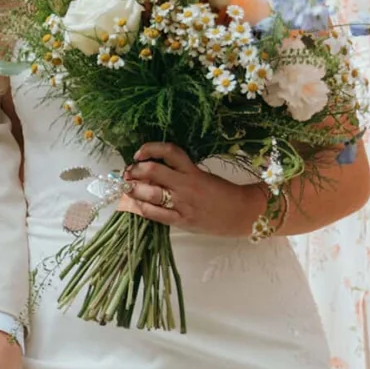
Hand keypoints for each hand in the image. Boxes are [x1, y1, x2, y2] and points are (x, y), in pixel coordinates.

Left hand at [121, 145, 266, 237]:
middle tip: (128, 173)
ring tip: (128, 188)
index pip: (168, 151)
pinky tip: (137, 204)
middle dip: (134, 170)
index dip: (149, 148)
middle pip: (152, 170)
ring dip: (134, 189)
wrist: (241, 213)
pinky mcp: (182, 220)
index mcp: (193, 170)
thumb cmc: (221, 193)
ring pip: (150, 192)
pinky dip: (142, 207)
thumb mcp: (202, 176)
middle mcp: (186, 184)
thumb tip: (151, 171)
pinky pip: (155, 213)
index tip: (139, 153)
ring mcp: (183, 203)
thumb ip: (180, 173)